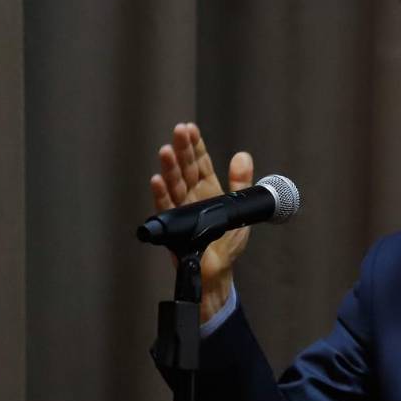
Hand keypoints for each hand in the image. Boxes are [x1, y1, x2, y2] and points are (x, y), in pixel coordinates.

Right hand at [149, 122, 253, 323]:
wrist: (217, 272)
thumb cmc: (226, 243)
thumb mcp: (240, 208)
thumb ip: (242, 183)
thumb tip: (243, 155)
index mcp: (207, 189)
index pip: (200, 162)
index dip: (195, 145)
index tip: (190, 128)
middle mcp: (191, 196)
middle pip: (185, 168)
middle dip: (182, 149)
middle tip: (178, 131)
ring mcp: (181, 210)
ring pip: (174, 184)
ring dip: (169, 168)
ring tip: (166, 150)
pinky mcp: (175, 226)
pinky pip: (165, 207)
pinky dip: (161, 194)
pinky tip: (157, 180)